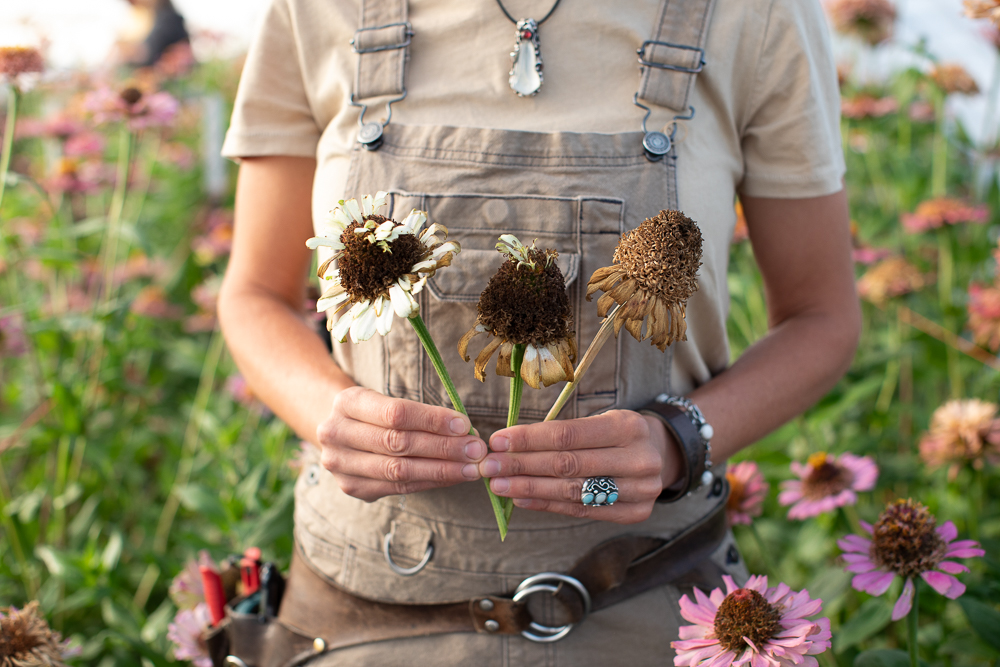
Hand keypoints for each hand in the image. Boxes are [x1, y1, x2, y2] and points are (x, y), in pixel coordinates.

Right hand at [317, 387, 486, 501]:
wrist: (340, 432)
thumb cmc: (375, 412)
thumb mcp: (387, 400)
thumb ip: (421, 413)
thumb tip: (465, 430)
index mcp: (347, 402)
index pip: (396, 413)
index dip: (432, 420)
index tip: (464, 425)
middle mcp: (336, 434)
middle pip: (398, 444)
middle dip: (443, 448)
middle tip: (476, 450)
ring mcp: (341, 465)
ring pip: (399, 471)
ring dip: (441, 470)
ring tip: (471, 468)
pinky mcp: (353, 488)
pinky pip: (399, 488)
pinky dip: (430, 482)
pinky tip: (454, 477)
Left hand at [477, 410, 682, 522]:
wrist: (660, 454)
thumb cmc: (617, 434)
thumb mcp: (600, 421)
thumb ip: (562, 433)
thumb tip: (508, 445)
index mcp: (629, 427)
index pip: (568, 435)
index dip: (529, 439)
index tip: (497, 441)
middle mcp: (639, 460)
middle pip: (567, 465)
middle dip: (522, 465)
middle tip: (489, 466)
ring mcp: (640, 491)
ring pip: (572, 491)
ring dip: (529, 489)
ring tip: (499, 485)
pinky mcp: (634, 513)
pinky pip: (581, 510)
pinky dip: (548, 504)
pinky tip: (522, 499)